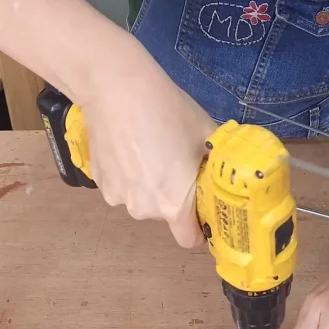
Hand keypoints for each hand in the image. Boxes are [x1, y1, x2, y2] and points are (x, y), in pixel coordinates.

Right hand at [80, 54, 215, 246]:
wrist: (115, 88)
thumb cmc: (167, 110)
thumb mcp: (206, 134)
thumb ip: (218, 162)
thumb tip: (229, 169)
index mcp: (174, 204)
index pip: (190, 239)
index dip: (200, 228)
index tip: (204, 209)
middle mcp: (144, 209)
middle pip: (166, 215)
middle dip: (176, 197)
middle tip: (178, 164)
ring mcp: (118, 197)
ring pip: (143, 200)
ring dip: (151, 185)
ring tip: (151, 149)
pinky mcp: (100, 182)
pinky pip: (123, 187)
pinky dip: (130, 175)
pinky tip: (130, 146)